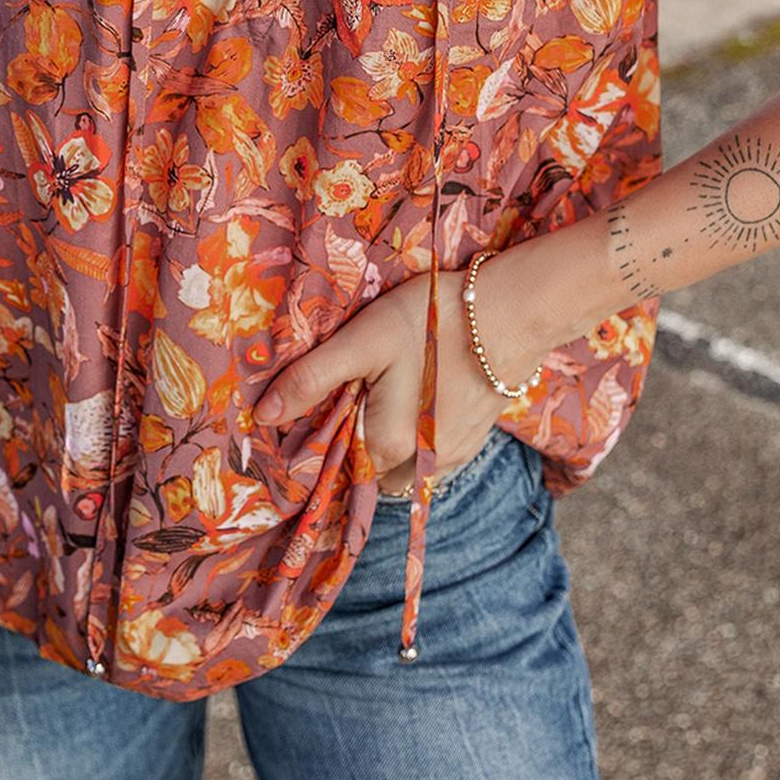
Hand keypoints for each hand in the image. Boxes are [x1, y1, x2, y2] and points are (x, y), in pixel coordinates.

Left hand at [252, 260, 545, 493]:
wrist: (515, 310)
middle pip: (368, 468)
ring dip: (386, 442)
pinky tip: (419, 395)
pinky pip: (430, 454)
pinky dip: (417, 435)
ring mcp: (452, 457)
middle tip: (353, 393)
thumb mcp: (363, 341)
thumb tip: (264, 418)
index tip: (317, 412)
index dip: (319, 443)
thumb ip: (312, 381)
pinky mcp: (473, 442)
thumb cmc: (432, 320)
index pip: (334, 467)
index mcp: (385, 447)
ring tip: (385, 394)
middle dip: (354, 442)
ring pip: (400, 464)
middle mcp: (420, 465)